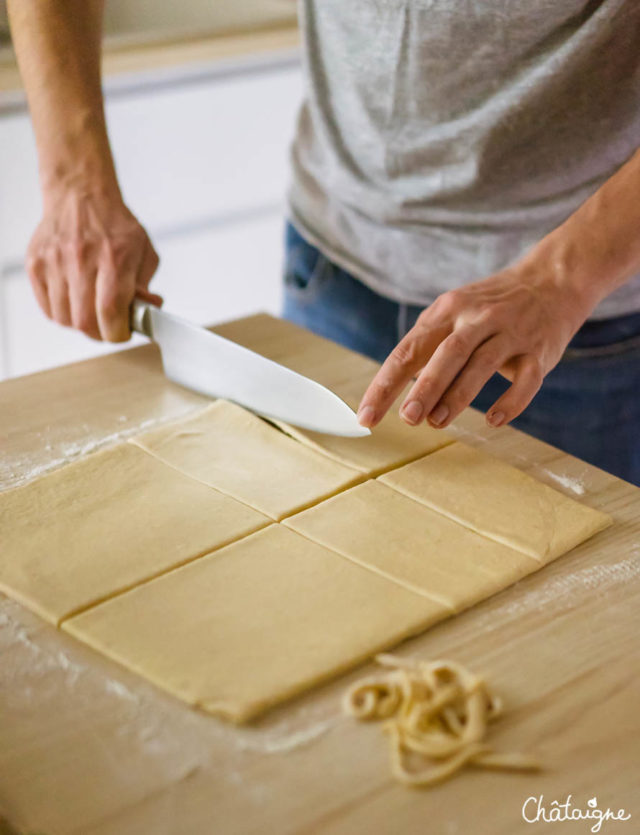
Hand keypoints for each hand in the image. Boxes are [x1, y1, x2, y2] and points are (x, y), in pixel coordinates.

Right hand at [26, 187, 161, 341]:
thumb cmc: (114, 226)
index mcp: (113, 258)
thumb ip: (145, 285)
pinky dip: (62, 313)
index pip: (110, 312)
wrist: (80, 196)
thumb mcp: (143, 252)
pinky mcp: (36, 264)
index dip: (117, 333)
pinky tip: (74, 301)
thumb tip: (148, 311)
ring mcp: (55, 262)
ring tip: (91, 311)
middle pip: (85, 321)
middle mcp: (81, 259)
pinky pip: (47, 307)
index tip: (122, 333)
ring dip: (80, 324)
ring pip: (64, 319)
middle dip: (100, 334)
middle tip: (108, 328)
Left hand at [357, 264, 594, 429]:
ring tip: (437, 422)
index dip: (385, 385)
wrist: (551, 281)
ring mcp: (510, 333)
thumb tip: (395, 396)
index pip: (408, 350)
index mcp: (447, 311)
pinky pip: (527, 379)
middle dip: (425, 387)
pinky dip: (511, 401)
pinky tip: (494, 421)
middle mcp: (477, 319)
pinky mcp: (539, 351)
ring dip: (459, 395)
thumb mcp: (452, 314)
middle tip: (407, 418)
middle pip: (447, 353)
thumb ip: (426, 350)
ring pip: (482, 364)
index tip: (366, 416)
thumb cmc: (487, 309)